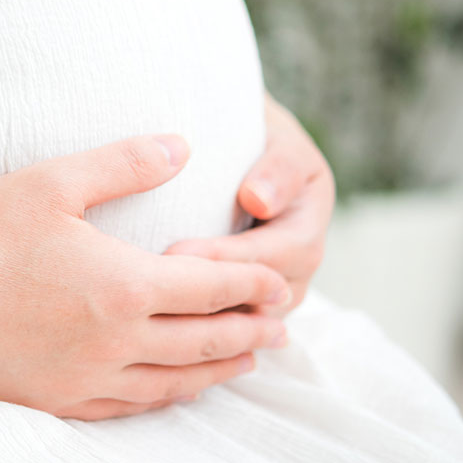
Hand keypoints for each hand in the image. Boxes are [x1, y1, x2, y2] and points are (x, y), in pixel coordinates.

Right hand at [0, 135, 290, 420]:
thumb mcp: (52, 182)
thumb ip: (124, 163)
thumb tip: (183, 145)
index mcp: (126, 286)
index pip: (213, 290)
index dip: (253, 286)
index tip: (281, 284)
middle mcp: (118, 342)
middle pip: (204, 342)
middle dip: (250, 332)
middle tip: (284, 328)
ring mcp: (86, 378)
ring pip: (173, 382)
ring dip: (217, 371)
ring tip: (245, 363)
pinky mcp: (54, 399)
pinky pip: (127, 407)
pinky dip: (164, 398)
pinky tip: (169, 393)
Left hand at [165, 94, 334, 314]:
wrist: (224, 135)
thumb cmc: (243, 127)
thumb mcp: (269, 132)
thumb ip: (274, 165)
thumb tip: (258, 201)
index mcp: (309, 213)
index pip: (284, 252)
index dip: (234, 258)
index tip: (180, 251)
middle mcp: (299, 258)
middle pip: (270, 297)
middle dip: (214, 295)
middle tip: (157, 290)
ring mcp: (275, 283)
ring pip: (250, 323)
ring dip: (205, 323)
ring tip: (153, 317)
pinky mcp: (245, 300)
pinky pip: (229, 330)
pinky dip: (198, 335)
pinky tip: (155, 335)